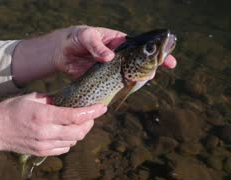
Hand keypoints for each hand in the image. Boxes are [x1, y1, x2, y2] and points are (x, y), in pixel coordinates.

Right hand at [0, 93, 106, 155]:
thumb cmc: (12, 109)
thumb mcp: (33, 98)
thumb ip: (53, 100)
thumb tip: (71, 100)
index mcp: (43, 115)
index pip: (75, 116)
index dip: (92, 112)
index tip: (102, 107)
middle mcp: (45, 132)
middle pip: (78, 131)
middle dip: (89, 123)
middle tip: (90, 115)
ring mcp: (44, 145)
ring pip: (73, 141)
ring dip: (80, 131)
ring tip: (79, 122)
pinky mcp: (42, 152)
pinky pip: (64, 148)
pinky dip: (70, 140)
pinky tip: (67, 132)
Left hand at [53, 25, 176, 77]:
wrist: (61, 52)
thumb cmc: (76, 38)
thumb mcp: (86, 37)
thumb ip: (97, 46)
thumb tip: (109, 57)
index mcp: (119, 42)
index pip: (141, 46)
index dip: (156, 52)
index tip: (168, 60)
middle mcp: (119, 56)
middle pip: (140, 63)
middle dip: (150, 68)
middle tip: (152, 74)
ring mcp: (113, 69)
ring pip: (130, 75)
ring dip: (138, 80)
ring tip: (143, 81)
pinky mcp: (104, 80)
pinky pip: (117, 85)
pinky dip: (124, 89)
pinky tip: (129, 91)